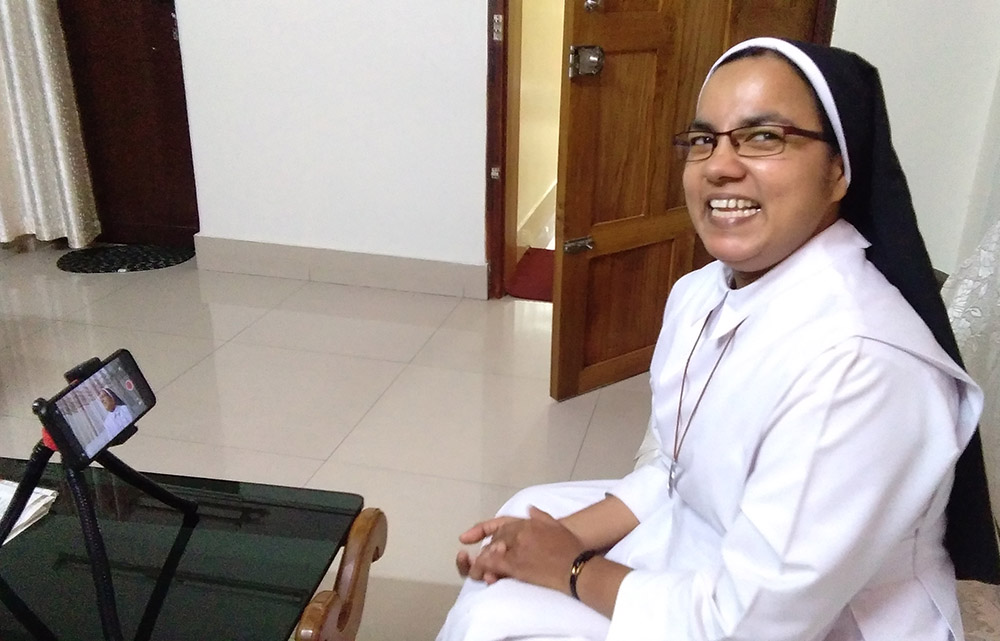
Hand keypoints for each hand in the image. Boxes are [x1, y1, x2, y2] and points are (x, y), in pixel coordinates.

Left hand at [466, 506, 585, 593]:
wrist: (576, 567)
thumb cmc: (570, 548)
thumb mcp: (556, 526)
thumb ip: (540, 516)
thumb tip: (529, 509)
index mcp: (528, 523)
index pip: (502, 526)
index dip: (491, 534)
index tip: (482, 541)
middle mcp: (520, 533)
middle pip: (496, 538)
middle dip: (491, 548)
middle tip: (489, 559)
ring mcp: (517, 548)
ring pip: (491, 551)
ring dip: (485, 559)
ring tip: (483, 569)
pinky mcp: (516, 565)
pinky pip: (494, 564)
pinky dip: (486, 568)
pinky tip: (486, 574)